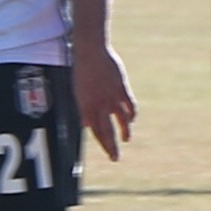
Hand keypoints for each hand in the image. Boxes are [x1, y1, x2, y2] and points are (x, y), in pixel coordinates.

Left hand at [75, 43, 134, 158]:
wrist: (91, 52)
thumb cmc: (83, 70)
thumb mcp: (79, 91)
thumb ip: (84, 109)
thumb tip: (85, 124)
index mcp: (86, 106)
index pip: (95, 131)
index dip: (102, 144)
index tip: (108, 153)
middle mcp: (98, 105)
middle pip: (106, 131)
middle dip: (111, 147)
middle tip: (115, 158)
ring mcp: (111, 98)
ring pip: (121, 121)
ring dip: (125, 132)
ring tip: (127, 139)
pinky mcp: (121, 89)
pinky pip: (130, 107)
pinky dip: (132, 115)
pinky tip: (132, 120)